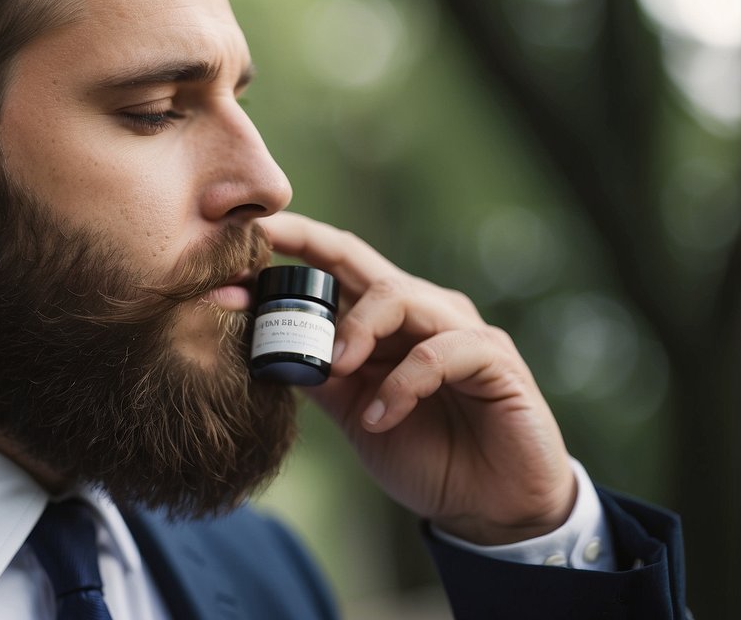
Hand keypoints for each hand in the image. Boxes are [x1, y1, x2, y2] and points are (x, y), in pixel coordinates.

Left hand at [260, 211, 575, 544]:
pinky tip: (379, 418)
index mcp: (385, 319)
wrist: (491, 507)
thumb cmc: (427, 452)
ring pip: (398, 296)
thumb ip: (319, 378)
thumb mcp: (355, 412)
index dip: (293, 243)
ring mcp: (461, 328)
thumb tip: (263, 347)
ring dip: (355, 330)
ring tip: (335, 369)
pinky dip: (401, 384)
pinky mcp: (495, 359)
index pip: (335, 263)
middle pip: (359, 258)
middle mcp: (422, 310)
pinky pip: (439, 352)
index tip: (245, 234)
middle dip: (307, 248)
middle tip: (260, 254)